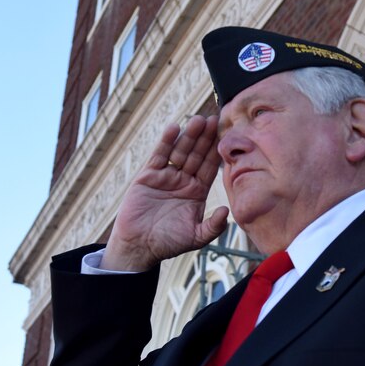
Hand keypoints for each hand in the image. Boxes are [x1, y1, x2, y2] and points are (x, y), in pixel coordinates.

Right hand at [102, 115, 228, 270]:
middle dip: (205, 138)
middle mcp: (183, 181)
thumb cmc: (168, 243)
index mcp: (197, 192)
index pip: (209, 167)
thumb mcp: (196, 237)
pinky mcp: (148, 175)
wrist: (139, 246)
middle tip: (215, 119)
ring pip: (180, 151)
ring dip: (189, 136)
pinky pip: (159, 156)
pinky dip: (166, 142)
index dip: (217, 152)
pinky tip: (174, 128)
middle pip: (196, 155)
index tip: (226, 135)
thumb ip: (213, 226)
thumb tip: (226, 210)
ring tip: (198, 120)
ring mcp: (166, 176)